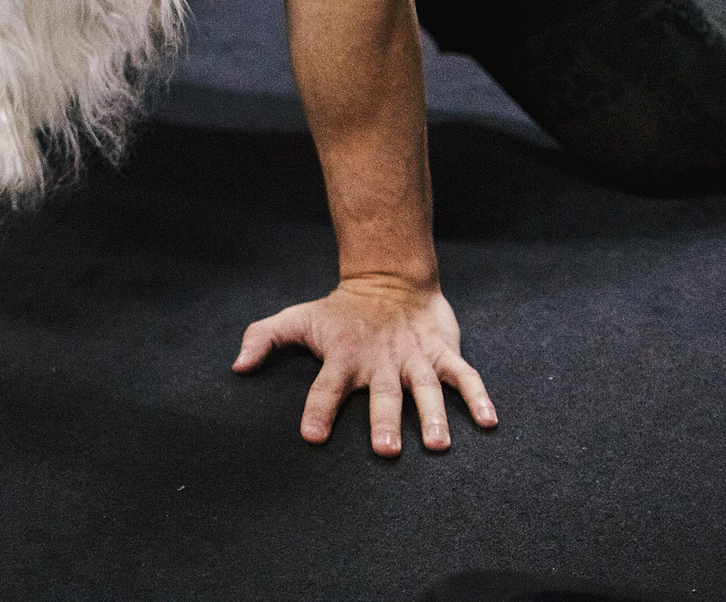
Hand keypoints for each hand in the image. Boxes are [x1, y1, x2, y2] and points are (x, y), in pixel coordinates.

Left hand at [233, 276, 494, 455]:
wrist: (389, 278)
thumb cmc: (340, 312)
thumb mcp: (298, 319)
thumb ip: (264, 339)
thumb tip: (236, 367)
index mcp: (343, 356)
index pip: (325, 387)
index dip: (318, 409)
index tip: (313, 436)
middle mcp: (380, 361)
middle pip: (382, 393)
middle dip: (383, 420)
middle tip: (385, 448)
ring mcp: (414, 357)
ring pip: (425, 388)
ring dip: (432, 415)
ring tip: (438, 444)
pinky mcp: (443, 352)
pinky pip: (463, 376)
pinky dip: (477, 396)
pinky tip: (489, 421)